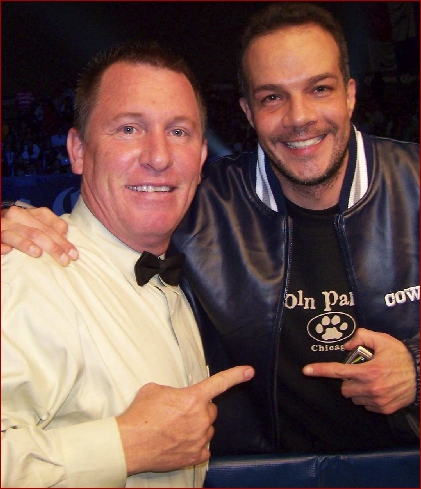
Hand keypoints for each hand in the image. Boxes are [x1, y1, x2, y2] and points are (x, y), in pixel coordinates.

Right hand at [1, 206, 77, 265]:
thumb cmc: (21, 226)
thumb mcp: (38, 223)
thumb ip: (52, 226)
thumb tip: (64, 235)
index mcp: (30, 213)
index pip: (50, 226)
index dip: (63, 240)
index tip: (73, 254)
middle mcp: (17, 216)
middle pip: (37, 232)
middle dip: (53, 247)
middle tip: (64, 261)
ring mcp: (3, 226)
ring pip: (17, 235)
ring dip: (27, 245)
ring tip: (38, 254)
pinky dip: (2, 246)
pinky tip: (7, 250)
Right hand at [116, 365, 253, 474]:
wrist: (129, 443)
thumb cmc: (140, 415)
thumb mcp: (154, 390)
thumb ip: (173, 391)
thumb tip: (175, 398)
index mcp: (193, 398)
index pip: (220, 383)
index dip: (236, 375)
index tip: (249, 371)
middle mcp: (201, 418)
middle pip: (210, 410)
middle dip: (199, 409)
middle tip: (180, 413)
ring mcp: (200, 439)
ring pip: (207, 429)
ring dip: (196, 427)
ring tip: (174, 429)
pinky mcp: (196, 456)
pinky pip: (203, 447)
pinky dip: (194, 444)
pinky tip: (180, 442)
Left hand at [302, 328, 415, 413]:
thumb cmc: (401, 356)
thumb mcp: (382, 340)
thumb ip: (361, 337)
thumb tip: (346, 345)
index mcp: (368, 371)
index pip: (338, 371)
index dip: (320, 370)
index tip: (306, 370)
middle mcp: (370, 388)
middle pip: (344, 388)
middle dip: (347, 380)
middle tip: (359, 372)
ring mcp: (377, 401)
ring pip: (354, 398)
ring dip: (357, 389)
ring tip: (371, 380)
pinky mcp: (384, 409)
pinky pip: (366, 405)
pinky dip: (367, 398)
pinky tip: (378, 388)